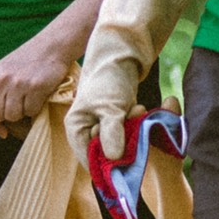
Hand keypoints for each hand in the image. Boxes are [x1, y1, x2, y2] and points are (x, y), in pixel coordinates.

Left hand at [0, 29, 72, 137]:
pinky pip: (31, 112)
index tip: (2, 132)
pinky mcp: (34, 87)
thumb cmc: (30, 61)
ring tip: (30, 97)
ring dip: (24, 112)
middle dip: (11, 116)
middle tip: (22, 105)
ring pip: (14, 116)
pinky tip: (40, 94)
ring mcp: (17, 83)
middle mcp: (1, 80)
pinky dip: (37, 108)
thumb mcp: (5, 70)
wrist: (52, 46)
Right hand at [67, 36, 146, 163]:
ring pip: (124, 146)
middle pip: (110, 156)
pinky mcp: (119, 126)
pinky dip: (139, 126)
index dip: (112, 163)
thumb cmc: (108, 78)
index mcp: (77, 132)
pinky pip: (131, 136)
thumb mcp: (109, 106)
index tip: (130, 148)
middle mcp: (88, 135)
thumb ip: (111, 132)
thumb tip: (114, 159)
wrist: (120, 55)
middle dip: (127, 141)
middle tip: (135, 113)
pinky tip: (141, 109)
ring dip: (135, 131)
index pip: (93, 163)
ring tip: (137, 106)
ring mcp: (105, 132)